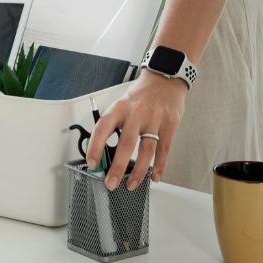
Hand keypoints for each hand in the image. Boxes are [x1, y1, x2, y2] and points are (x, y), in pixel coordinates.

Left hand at [86, 71, 187, 190]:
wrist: (165, 79)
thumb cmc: (140, 96)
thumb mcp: (122, 105)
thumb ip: (113, 126)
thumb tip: (100, 152)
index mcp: (120, 108)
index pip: (103, 128)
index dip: (95, 146)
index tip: (92, 163)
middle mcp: (136, 113)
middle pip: (126, 144)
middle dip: (117, 167)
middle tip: (111, 183)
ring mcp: (154, 119)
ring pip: (146, 150)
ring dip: (138, 171)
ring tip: (131, 184)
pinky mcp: (170, 124)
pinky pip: (164, 149)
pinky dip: (159, 166)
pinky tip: (154, 176)